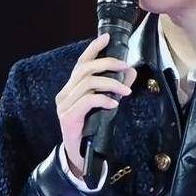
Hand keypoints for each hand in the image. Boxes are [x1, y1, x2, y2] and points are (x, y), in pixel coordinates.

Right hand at [55, 32, 136, 178]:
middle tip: (126, 67)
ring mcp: (64, 105)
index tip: (107, 38)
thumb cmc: (92, 130)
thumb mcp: (106, 105)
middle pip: (85, 68)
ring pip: (88, 83)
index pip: (81, 62)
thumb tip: (131, 72)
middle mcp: (65, 94)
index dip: (93, 48)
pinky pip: (88, 100)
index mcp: (72, 88)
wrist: (81, 157)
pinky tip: (114, 104)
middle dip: (108, 64)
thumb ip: (115, 88)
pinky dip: (104, 99)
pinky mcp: (68, 117)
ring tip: (125, 91)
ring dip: (111, 83)